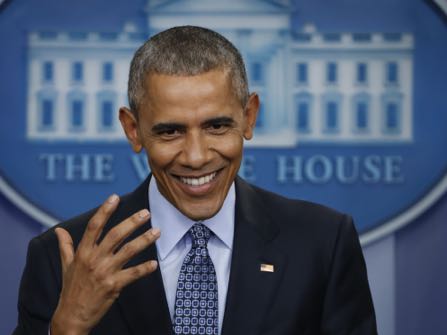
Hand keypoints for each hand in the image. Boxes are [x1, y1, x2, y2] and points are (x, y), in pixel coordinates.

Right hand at [50, 194, 159, 334]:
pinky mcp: (114, 286)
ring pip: (128, 251)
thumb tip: (59, 230)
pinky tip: (154, 263)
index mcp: (83, 252)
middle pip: (115, 235)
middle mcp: (94, 259)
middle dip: (132, 222)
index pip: (94, 226)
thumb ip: (65, 246)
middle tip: (146, 213)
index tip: (114, 198)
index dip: (105, 210)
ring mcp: (105, 272)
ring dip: (144, 240)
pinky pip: (133, 274)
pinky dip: (144, 268)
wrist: (72, 316)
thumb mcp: (66, 266)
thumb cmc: (71, 289)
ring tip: (157, 231)